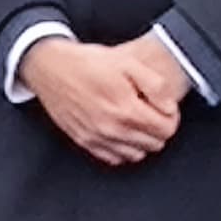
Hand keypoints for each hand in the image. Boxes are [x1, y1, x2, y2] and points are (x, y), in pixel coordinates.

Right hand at [19, 35, 178, 167]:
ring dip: (141, 140)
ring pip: (136, 154)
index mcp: (126, 109)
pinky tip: (119, 130)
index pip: (167, 129)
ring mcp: (96, 137)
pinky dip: (121, 149)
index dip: (171, 117)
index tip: (162, 106)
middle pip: (154, 144)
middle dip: (158, 129)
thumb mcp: (128, 62)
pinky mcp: (83, 141)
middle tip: (149, 111)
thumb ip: (156, 86)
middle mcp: (112, 129)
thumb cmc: (87, 62)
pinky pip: (114, 158)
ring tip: (134, 120)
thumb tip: (169, 108)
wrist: (50, 67)